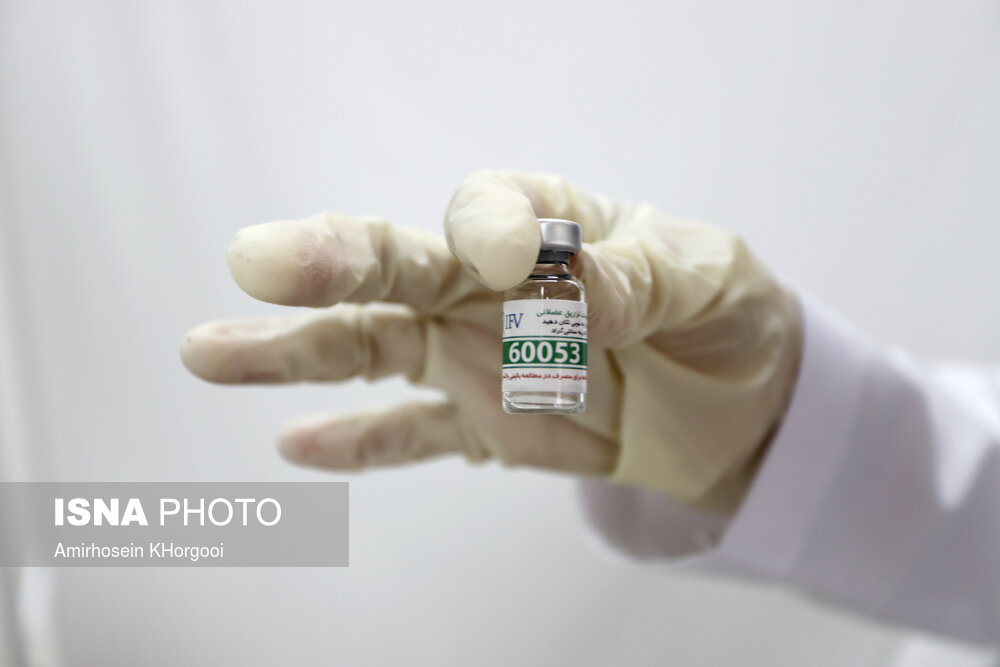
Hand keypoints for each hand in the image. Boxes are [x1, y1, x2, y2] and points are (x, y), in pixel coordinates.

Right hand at [181, 170, 801, 509]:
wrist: (736, 404)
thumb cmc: (718, 315)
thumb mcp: (703, 281)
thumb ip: (631, 278)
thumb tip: (557, 284)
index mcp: (548, 226)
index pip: (498, 211)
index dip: (492, 230)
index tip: (504, 256)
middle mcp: (491, 286)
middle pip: (401, 269)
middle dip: (332, 264)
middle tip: (257, 263)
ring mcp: (478, 356)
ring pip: (374, 347)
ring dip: (296, 353)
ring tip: (211, 352)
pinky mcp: (485, 425)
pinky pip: (412, 434)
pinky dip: (357, 442)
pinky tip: (293, 445)